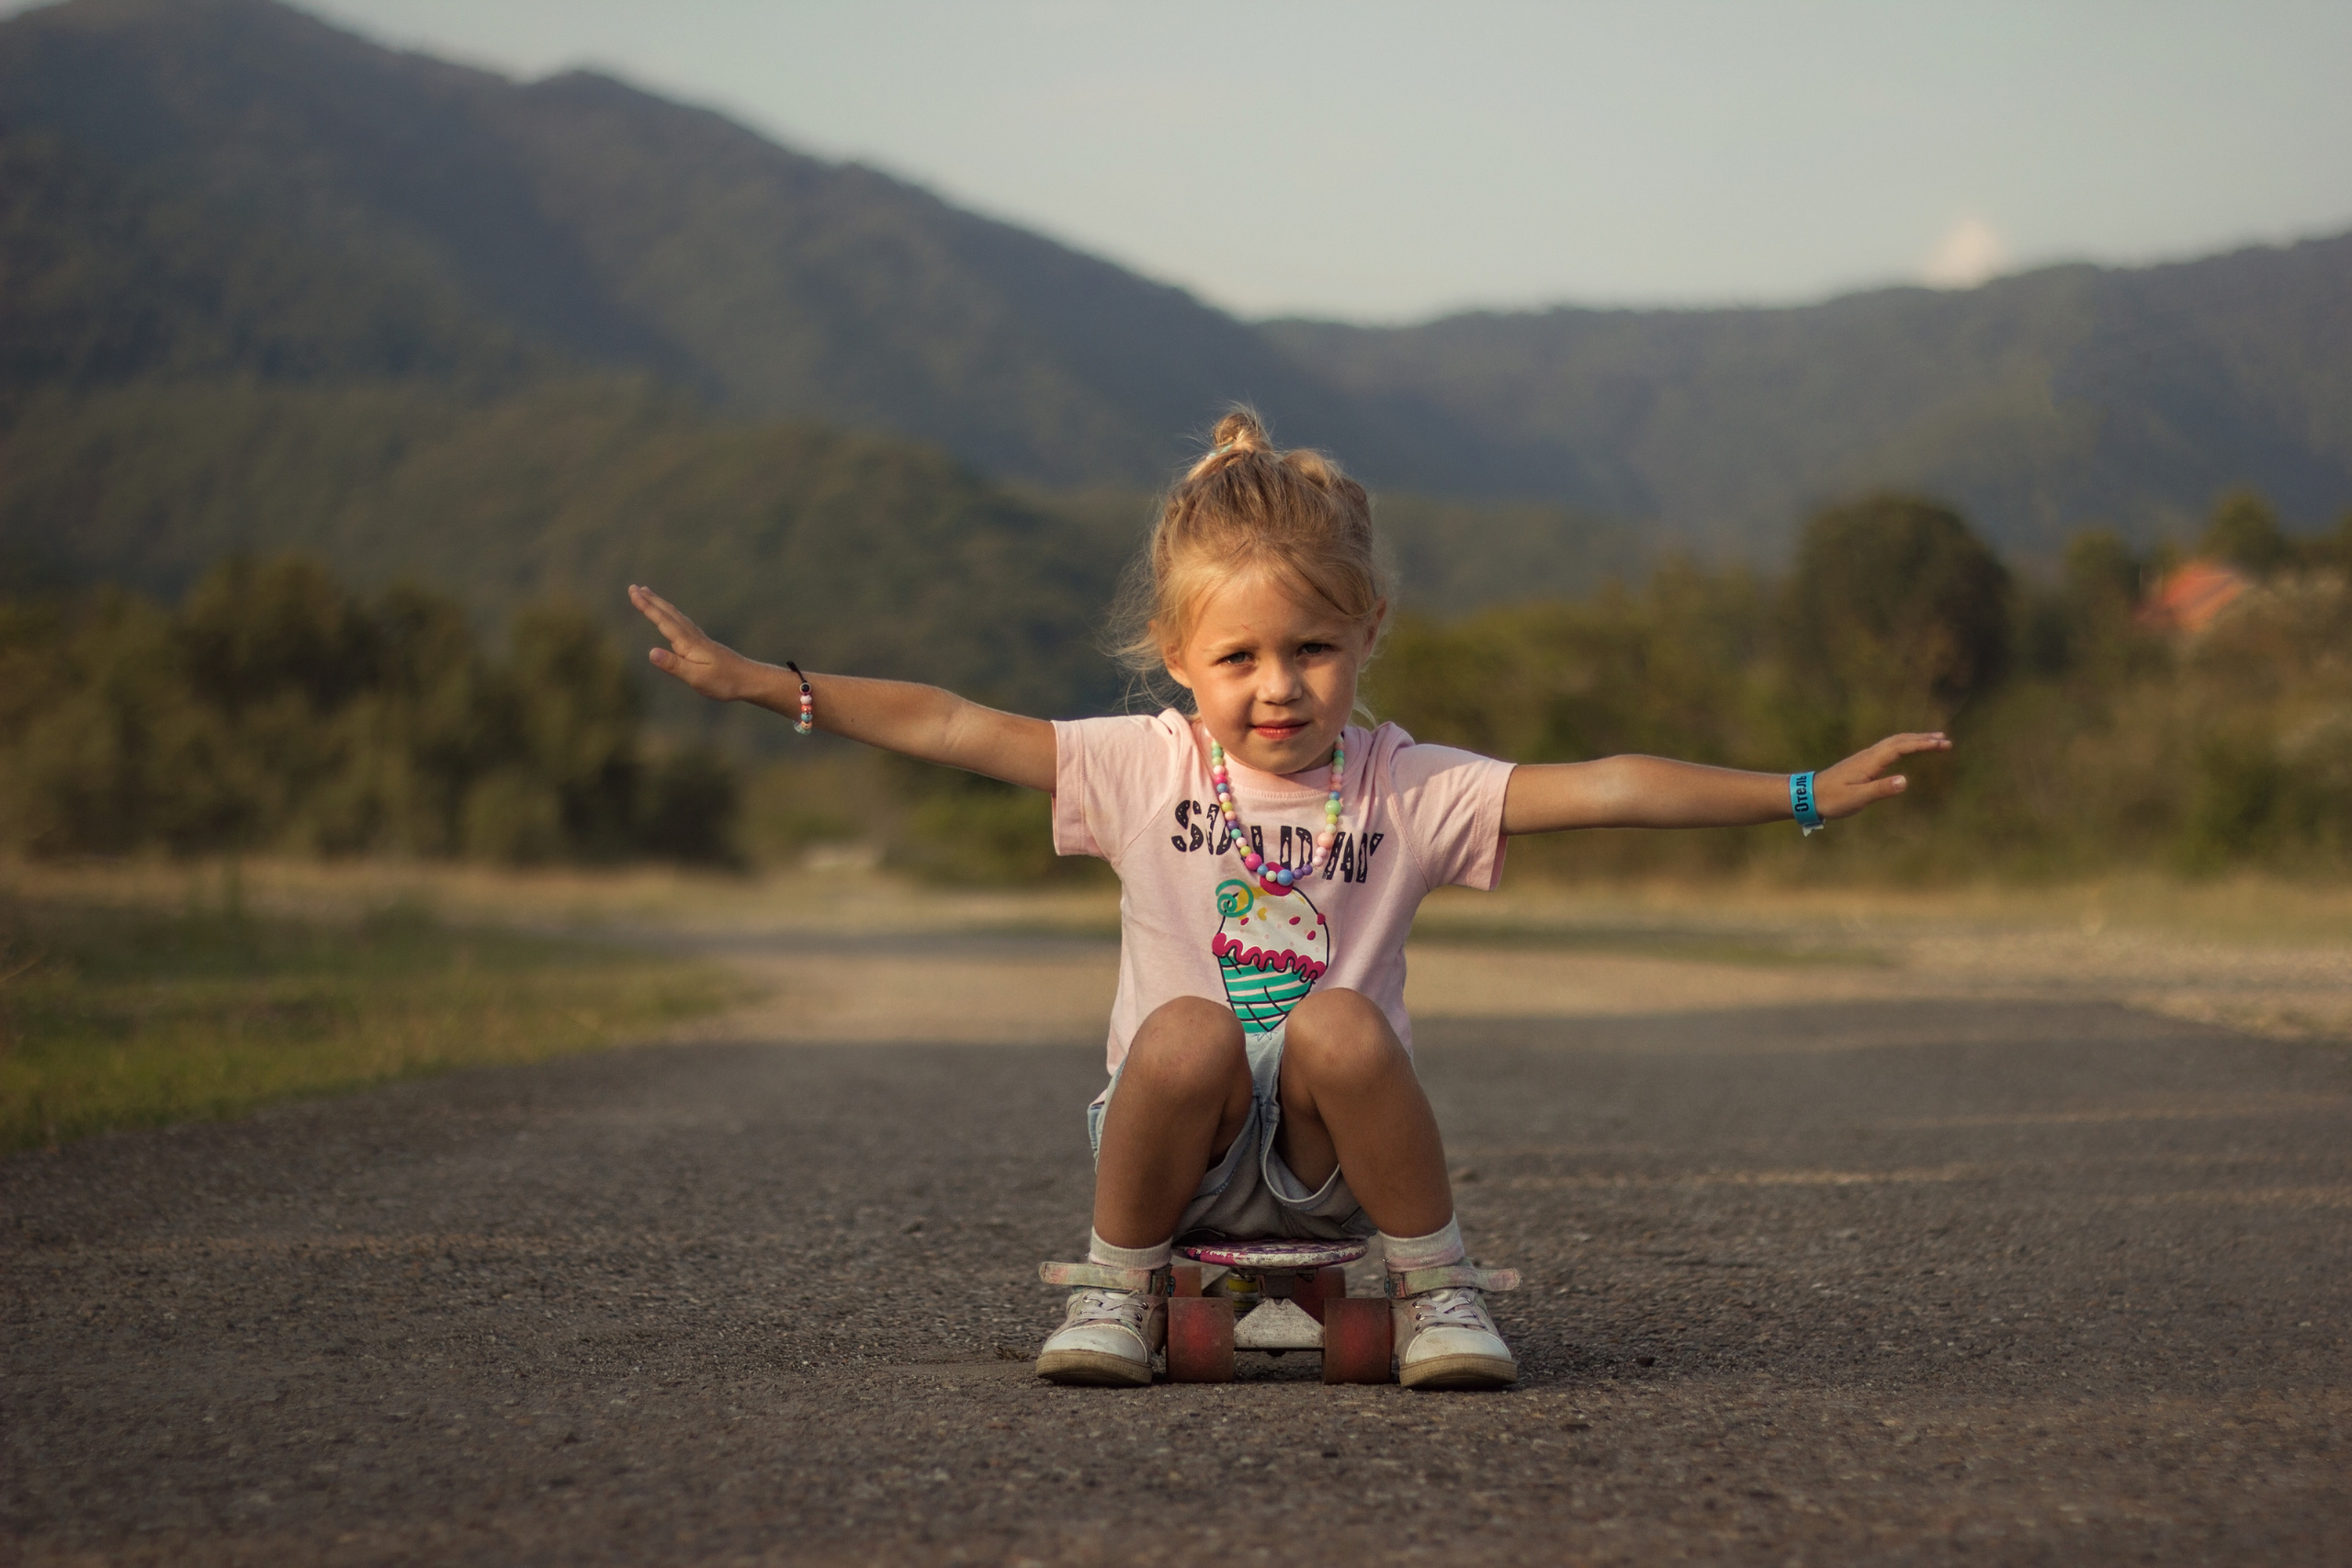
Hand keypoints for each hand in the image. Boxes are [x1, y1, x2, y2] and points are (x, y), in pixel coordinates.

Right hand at [629, 584, 760, 701]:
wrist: (750, 679)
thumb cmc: (724, 682)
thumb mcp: (696, 678)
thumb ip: (674, 665)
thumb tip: (651, 652)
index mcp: (688, 643)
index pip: (662, 621)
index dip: (646, 607)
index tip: (633, 592)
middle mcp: (692, 637)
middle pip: (668, 613)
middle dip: (650, 600)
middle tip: (633, 587)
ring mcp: (699, 639)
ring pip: (675, 616)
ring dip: (660, 605)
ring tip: (648, 595)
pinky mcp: (703, 644)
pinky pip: (682, 623)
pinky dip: (672, 614)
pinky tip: (672, 617)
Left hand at [1815, 732, 1951, 819]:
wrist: (1808, 795)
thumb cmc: (1832, 799)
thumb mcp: (1857, 798)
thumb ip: (1880, 789)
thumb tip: (1905, 781)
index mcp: (1870, 762)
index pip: (1901, 747)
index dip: (1922, 744)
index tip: (1942, 744)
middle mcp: (1869, 755)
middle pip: (1900, 740)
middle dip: (1923, 739)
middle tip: (1946, 741)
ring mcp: (1865, 758)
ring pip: (1894, 742)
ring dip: (1914, 740)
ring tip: (1934, 741)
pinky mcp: (1863, 763)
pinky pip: (1888, 749)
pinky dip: (1903, 745)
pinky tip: (1908, 749)